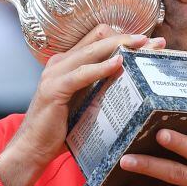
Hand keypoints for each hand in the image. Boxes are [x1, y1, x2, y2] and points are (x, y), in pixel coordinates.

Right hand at [0, 25, 164, 185]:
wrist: (32, 148)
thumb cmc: (62, 128)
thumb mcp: (85, 103)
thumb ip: (102, 88)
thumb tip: (133, 84)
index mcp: (68, 62)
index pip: (98, 39)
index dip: (123, 37)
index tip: (149, 42)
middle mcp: (61, 62)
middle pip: (98, 40)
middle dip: (128, 38)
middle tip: (153, 41)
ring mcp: (55, 73)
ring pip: (92, 51)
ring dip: (120, 46)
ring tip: (143, 46)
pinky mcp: (54, 89)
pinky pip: (82, 73)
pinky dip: (101, 67)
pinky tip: (119, 64)